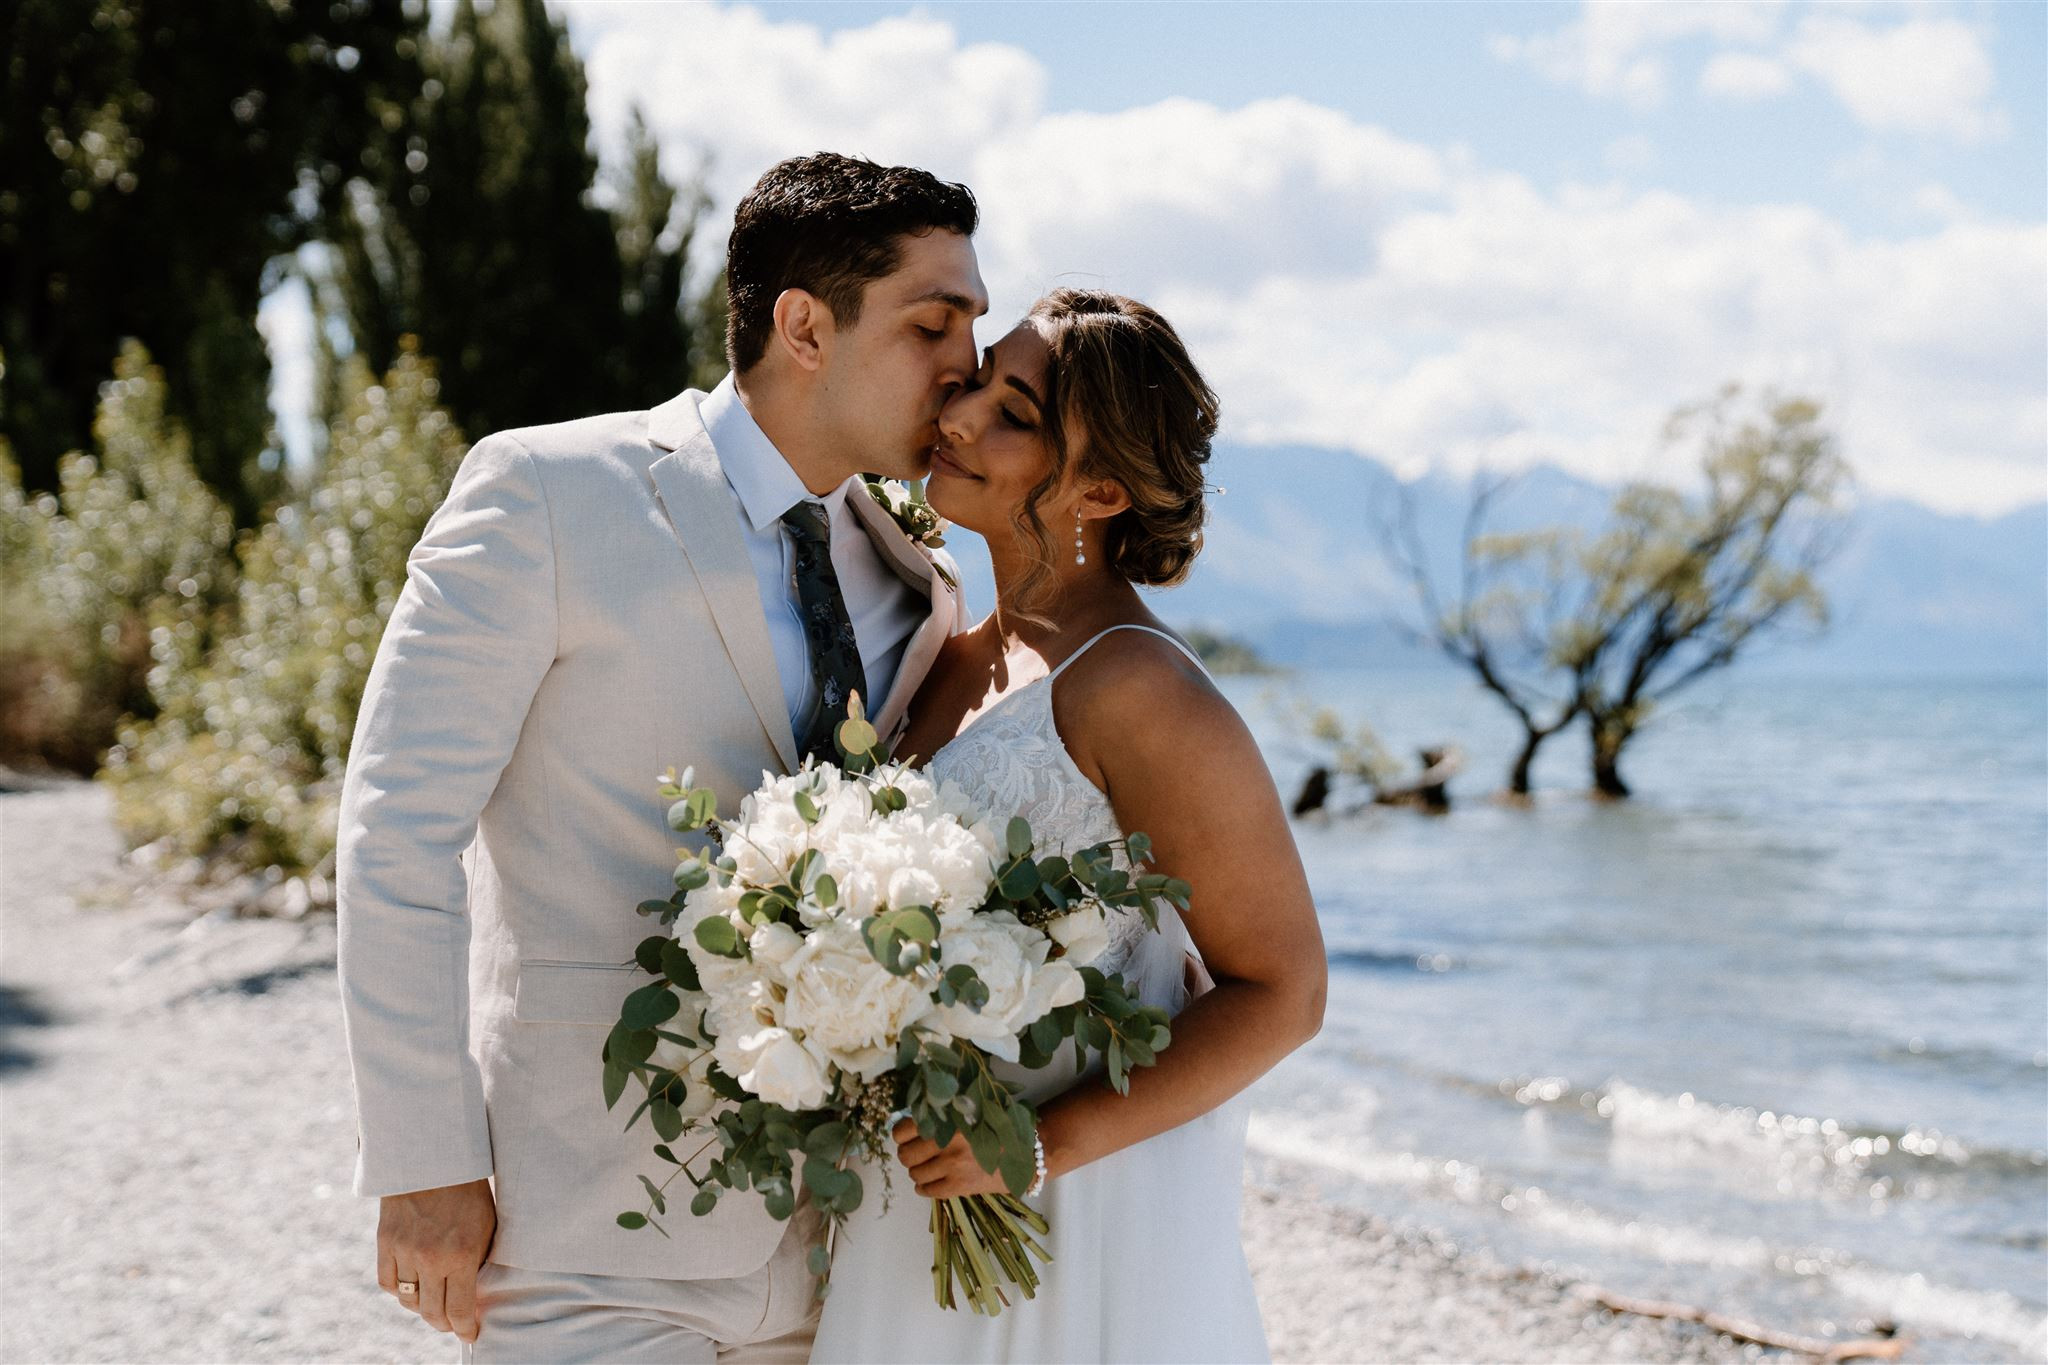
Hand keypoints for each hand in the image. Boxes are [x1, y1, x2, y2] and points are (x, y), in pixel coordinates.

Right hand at [377, 1178, 496, 1342]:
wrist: (434, 1157)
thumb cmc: (469, 1191)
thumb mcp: (485, 1226)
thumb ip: (478, 1262)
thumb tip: (476, 1296)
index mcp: (461, 1254)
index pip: (460, 1310)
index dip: (465, 1329)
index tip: (470, 1335)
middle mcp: (430, 1258)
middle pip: (431, 1313)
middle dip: (444, 1324)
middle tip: (452, 1323)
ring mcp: (404, 1251)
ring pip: (409, 1301)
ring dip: (423, 1309)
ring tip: (434, 1304)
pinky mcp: (385, 1242)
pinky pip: (388, 1283)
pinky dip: (400, 1291)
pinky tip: (412, 1287)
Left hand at [891, 1117, 1010, 1199]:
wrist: (1025, 1152)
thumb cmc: (997, 1128)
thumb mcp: (969, 1112)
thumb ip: (944, 1115)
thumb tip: (913, 1123)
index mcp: (948, 1121)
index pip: (904, 1130)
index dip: (901, 1134)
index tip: (905, 1136)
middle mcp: (947, 1144)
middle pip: (906, 1155)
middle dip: (907, 1154)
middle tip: (915, 1152)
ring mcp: (953, 1167)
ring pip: (915, 1173)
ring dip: (917, 1170)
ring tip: (925, 1167)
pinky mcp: (960, 1187)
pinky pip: (928, 1190)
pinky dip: (923, 1187)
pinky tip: (928, 1183)